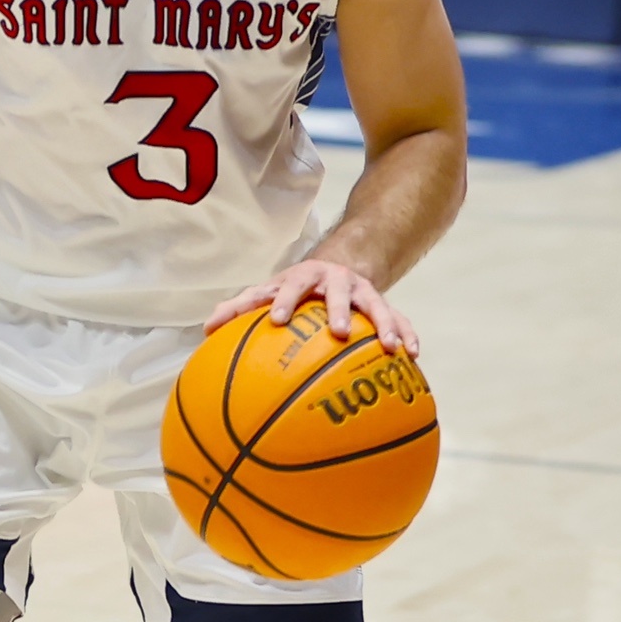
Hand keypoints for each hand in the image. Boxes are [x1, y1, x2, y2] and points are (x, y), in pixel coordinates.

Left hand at [212, 253, 418, 356]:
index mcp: (304, 278)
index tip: (277, 320)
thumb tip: (206, 328)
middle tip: (337, 331)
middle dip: (339, 310)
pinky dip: (408, 334)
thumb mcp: (270, 291)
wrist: (339, 265)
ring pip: (377, 305)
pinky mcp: (383, 304)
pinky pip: (400, 318)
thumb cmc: (295, 288)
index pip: (291, 286)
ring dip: (384, 325)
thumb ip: (240, 308)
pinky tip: (413, 356)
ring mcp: (363, 292)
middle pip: (339, 293)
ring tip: (391, 348)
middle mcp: (336, 281)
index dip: (284, 300)